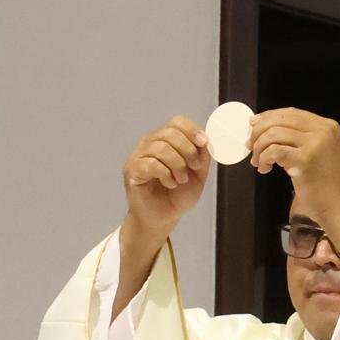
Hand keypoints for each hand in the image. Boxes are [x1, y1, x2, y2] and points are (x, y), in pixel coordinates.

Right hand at [120, 115, 211, 238]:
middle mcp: (150, 143)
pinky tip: (169, 183)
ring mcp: (139, 155)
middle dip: (188, 151)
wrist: (164, 217)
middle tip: (193, 168)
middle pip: (170, 133)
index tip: (203, 142)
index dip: (192, 130)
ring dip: (178, 166)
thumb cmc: (177, 196)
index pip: (177, 122)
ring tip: (180, 180)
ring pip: (161, 148)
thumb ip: (202, 155)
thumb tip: (207, 139)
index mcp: (166, 140)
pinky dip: (165, 174)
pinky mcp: (132, 170)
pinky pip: (151, 164)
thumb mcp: (198, 174)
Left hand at [249, 108, 339, 260]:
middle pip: (280, 120)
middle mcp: (322, 130)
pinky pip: (274, 151)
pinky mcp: (305, 159)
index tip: (254, 125)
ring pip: (274, 134)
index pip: (291, 113)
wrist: (339, 206)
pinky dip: (264, 158)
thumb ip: (300, 138)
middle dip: (259, 131)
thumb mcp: (319, 151)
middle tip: (251, 146)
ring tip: (259, 162)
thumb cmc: (327, 183)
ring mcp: (314, 144)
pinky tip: (265, 169)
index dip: (269, 116)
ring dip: (259, 147)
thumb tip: (267, 128)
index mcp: (326, 125)